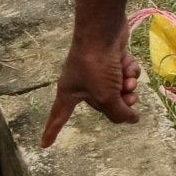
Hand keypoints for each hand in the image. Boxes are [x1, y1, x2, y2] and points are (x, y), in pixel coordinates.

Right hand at [41, 21, 139, 144]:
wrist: (103, 30)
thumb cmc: (96, 65)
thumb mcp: (106, 96)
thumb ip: (118, 113)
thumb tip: (131, 119)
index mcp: (69, 92)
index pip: (58, 117)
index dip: (52, 131)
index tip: (44, 145)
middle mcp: (81, 82)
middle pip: (103, 103)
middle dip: (118, 101)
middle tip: (128, 97)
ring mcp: (96, 69)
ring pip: (118, 88)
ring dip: (127, 85)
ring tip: (128, 80)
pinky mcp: (111, 58)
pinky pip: (124, 72)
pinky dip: (129, 70)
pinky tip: (128, 63)